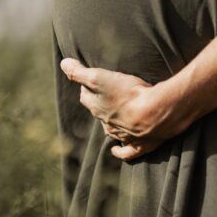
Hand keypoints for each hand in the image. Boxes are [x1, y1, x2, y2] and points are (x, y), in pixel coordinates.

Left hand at [59, 57, 192, 160]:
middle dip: (99, 104)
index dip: (87, 88)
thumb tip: (63, 63)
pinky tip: (115, 150)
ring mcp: (123, 135)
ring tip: (113, 115)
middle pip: (99, 113)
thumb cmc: (127, 93)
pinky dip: (120, 152)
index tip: (91, 81)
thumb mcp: (99, 77)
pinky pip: (127, 152)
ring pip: (111, 130)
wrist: (153, 113)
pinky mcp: (141, 145)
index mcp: (97, 108)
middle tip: (105, 94)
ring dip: (110, 123)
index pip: (86, 97)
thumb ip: (79, 72)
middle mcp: (107, 124)